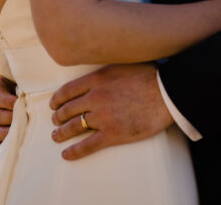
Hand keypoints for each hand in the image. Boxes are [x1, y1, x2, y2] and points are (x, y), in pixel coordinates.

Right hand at [0, 45, 16, 142]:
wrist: (22, 96)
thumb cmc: (18, 82)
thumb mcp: (11, 71)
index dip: (7, 101)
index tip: (18, 101)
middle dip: (8, 118)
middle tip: (22, 116)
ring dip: (6, 134)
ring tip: (19, 132)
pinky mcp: (3, 135)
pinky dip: (1, 149)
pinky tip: (7, 151)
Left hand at [49, 63, 171, 159]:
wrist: (166, 93)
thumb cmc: (149, 77)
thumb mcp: (121, 65)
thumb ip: (105, 72)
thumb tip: (97, 76)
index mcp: (96, 79)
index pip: (67, 91)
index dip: (57, 99)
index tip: (54, 104)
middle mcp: (95, 97)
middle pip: (68, 109)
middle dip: (58, 117)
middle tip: (55, 120)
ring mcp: (102, 117)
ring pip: (74, 127)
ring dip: (61, 133)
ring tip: (56, 136)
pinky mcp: (112, 134)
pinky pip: (87, 145)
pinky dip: (74, 151)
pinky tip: (67, 154)